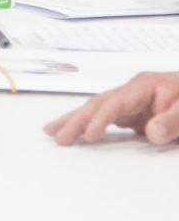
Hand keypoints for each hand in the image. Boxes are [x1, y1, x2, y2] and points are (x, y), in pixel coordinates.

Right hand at [45, 72, 178, 144]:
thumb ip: (172, 120)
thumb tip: (149, 132)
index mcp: (143, 86)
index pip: (114, 103)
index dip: (100, 118)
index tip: (89, 134)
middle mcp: (133, 92)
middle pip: (97, 104)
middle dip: (75, 119)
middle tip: (56, 134)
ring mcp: (134, 103)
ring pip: (98, 110)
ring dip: (76, 120)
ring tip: (54, 131)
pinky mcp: (137, 114)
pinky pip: (108, 119)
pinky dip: (90, 125)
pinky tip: (79, 132)